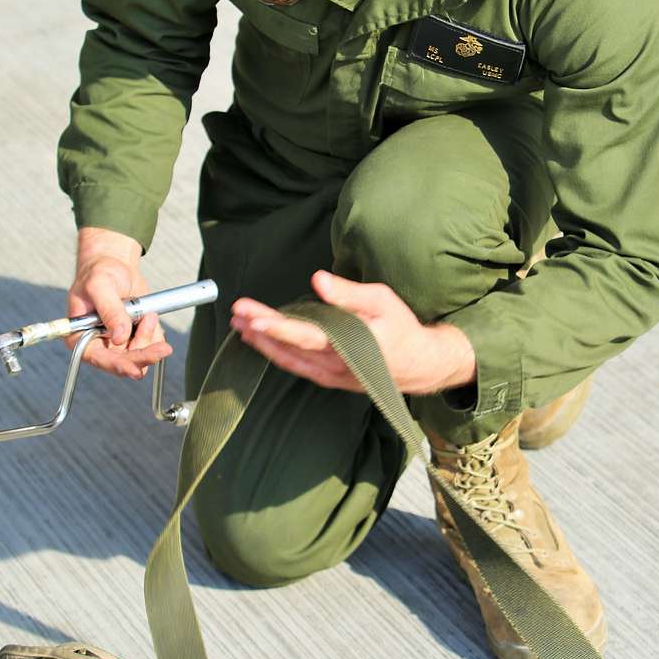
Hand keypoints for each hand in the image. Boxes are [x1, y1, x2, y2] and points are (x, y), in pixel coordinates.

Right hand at [66, 227, 171, 380]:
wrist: (115, 265)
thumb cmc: (99, 273)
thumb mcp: (100, 286)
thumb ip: (109, 310)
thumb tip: (119, 337)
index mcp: (80, 336)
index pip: (97, 358)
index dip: (116, 365)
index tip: (134, 369)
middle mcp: (98, 344)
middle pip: (123, 362)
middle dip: (143, 355)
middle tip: (162, 349)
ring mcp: (117, 343)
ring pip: (139, 356)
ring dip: (149, 338)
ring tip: (148, 315)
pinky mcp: (134, 338)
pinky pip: (150, 345)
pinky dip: (155, 334)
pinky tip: (150, 316)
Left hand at [230, 270, 475, 395]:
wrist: (421, 365)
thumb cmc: (402, 328)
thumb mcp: (382, 301)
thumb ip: (348, 292)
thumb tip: (317, 279)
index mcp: (348, 345)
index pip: (304, 336)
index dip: (276, 326)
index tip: (253, 316)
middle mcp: (335, 366)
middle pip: (289, 348)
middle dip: (260, 330)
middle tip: (236, 312)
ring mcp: (332, 376)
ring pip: (290, 361)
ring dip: (263, 344)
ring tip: (240, 326)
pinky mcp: (331, 379)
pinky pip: (298, 368)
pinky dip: (278, 355)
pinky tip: (263, 343)